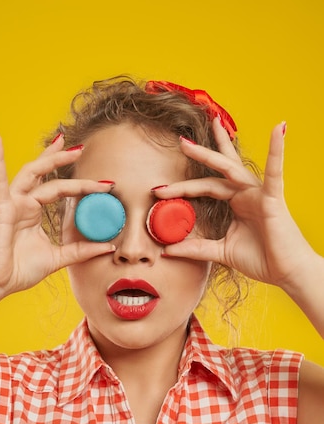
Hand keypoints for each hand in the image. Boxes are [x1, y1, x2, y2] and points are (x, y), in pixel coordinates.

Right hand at [0, 132, 113, 296]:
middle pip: (46, 174)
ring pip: (32, 173)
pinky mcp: (0, 207)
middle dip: (63, 160)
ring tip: (65, 143)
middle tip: (83, 148)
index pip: (59, 189)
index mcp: (34, 212)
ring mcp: (11, 202)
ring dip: (48, 157)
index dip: (80, 185)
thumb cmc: (18, 271)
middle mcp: (23, 203)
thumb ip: (81, 250)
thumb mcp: (58, 258)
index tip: (104, 184)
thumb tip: (108, 245)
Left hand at [158, 118, 315, 291]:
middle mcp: (246, 194)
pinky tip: (278, 130)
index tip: (159, 190)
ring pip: (233, 169)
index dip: (183, 188)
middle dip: (199, 156)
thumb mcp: (221, 252)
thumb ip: (196, 248)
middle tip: (180, 141)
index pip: (206, 188)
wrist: (287, 273)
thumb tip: (168, 250)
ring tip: (210, 126)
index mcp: (236, 204)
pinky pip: (274, 172)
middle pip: (217, 172)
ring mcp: (259, 194)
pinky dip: (277, 150)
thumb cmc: (262, 260)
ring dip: (217, 151)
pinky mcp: (273, 199)